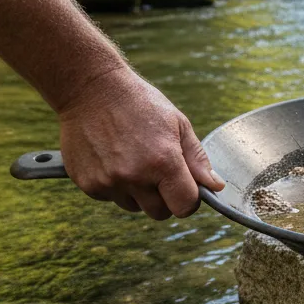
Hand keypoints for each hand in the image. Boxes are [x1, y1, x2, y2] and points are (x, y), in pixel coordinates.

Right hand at [58, 66, 224, 218]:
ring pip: (135, 207)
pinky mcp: (88, 185)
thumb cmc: (141, 104)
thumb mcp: (179, 124)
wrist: (91, 90)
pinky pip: (112, 198)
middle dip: (165, 198)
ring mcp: (109, 182)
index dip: (189, 199)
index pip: (185, 206)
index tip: (187, 186)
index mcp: (163, 162)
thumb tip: (215, 187)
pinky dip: (116, 185)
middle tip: (159, 171)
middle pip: (160, 213)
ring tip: (134, 159)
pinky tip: (114, 158)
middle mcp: (135, 177)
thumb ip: (198, 159)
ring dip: (139, 192)